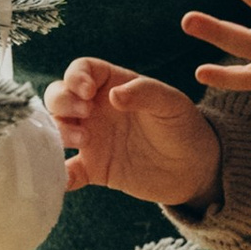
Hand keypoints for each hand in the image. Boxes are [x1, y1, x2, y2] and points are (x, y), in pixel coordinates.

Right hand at [48, 57, 222, 211]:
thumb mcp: (171, 104)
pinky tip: (65, 179)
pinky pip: (67, 171)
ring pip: (56, 128)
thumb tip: (114, 94)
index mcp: (113, 86)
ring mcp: (92, 139)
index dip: (76, 76)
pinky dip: (60, 175)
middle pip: (59, 96)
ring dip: (59, 131)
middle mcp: (96, 109)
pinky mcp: (94, 169)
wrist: (194, 168)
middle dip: (61, 102)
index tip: (87, 91)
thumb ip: (145, 93)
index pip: (81, 70)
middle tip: (82, 113)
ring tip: (84, 140)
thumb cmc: (184, 126)